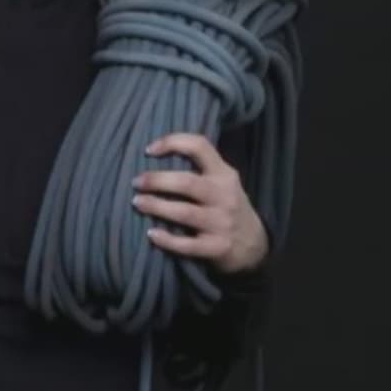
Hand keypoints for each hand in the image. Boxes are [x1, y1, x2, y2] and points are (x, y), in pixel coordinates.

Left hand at [130, 132, 267, 274]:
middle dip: (157, 181)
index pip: (200, 147)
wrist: (254, 244)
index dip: (172, 143)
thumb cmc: (226, 205)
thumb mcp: (222, 181)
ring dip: (156, 207)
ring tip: (137, 202)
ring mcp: (222, 222)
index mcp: (224, 173)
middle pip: (186, 182)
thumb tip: (153, 156)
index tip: (148, 150)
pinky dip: (167, 240)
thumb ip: (199, 168)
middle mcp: (224, 195)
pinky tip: (151, 234)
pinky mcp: (217, 247)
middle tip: (136, 182)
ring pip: (184, 213)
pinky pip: (187, 245)